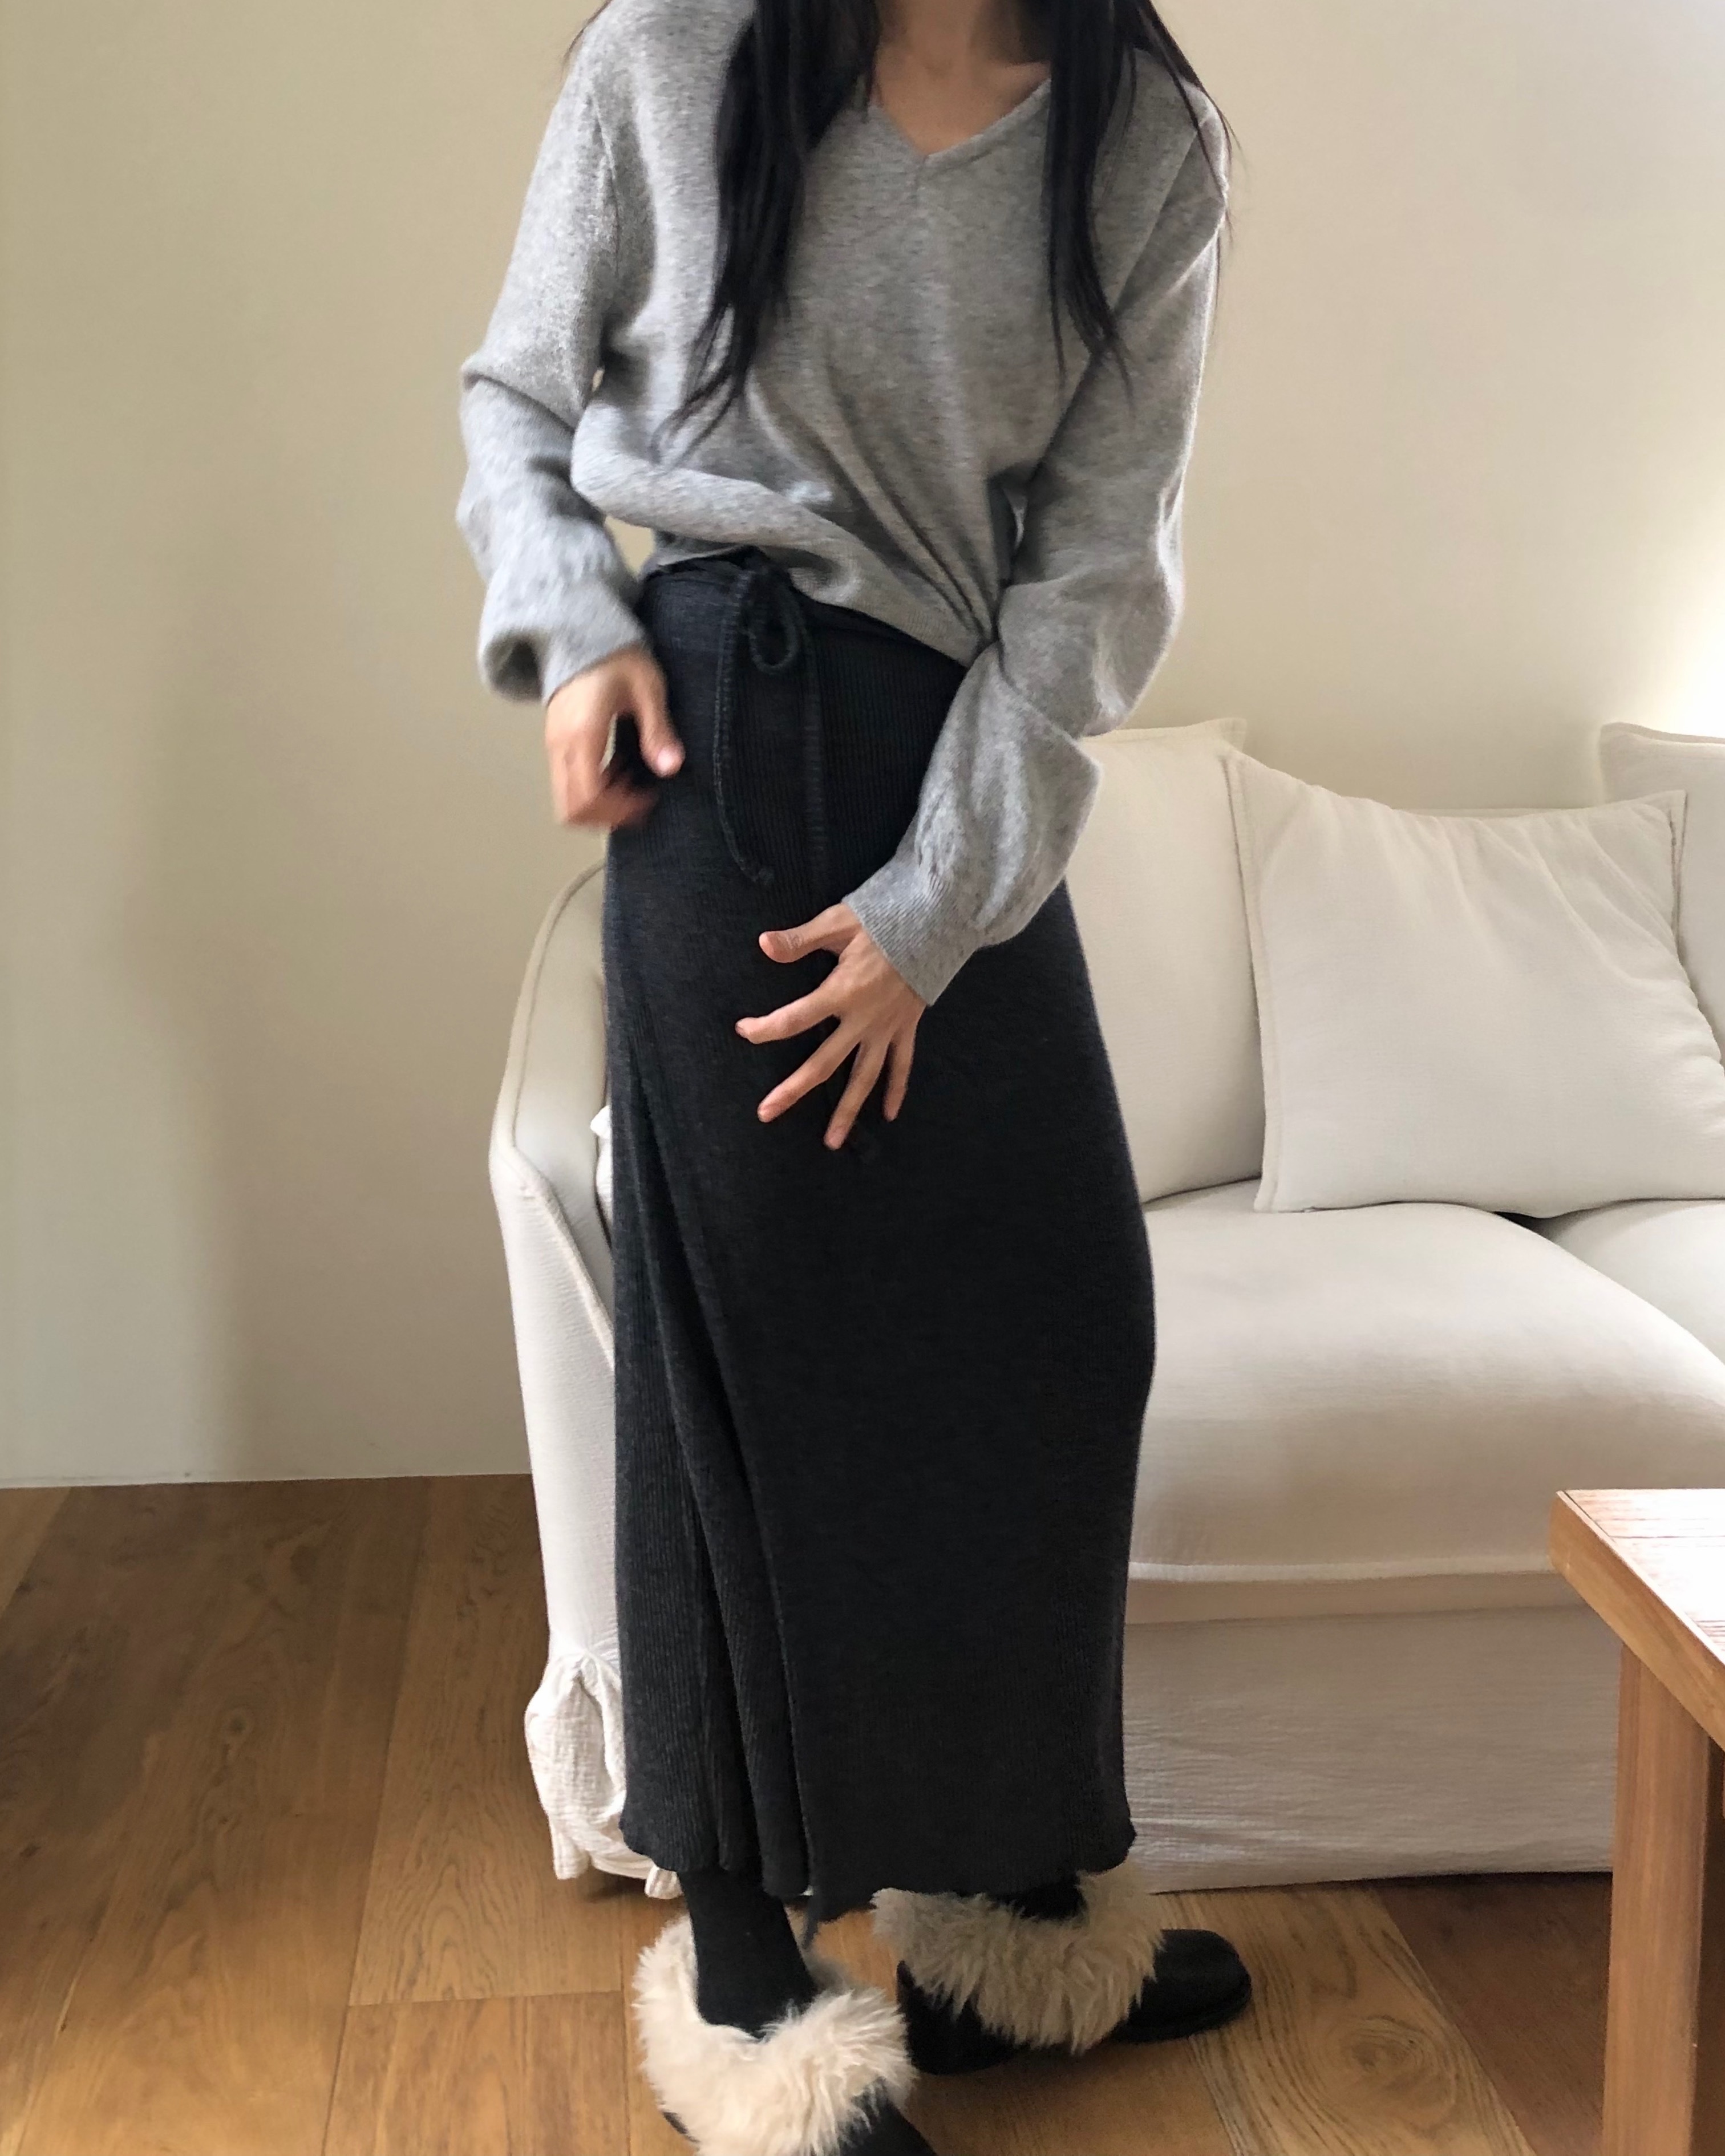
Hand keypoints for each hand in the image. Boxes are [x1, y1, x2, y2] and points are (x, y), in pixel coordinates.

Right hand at [544, 646, 681, 827]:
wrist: (578, 631)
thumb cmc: (615, 656)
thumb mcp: (646, 688)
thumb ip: (658, 729)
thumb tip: (671, 767)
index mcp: (582, 734)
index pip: (588, 797)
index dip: (619, 810)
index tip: (648, 800)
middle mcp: (561, 745)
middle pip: (572, 809)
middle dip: (608, 816)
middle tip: (641, 802)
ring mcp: (554, 745)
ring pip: (567, 801)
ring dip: (601, 805)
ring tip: (634, 787)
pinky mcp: (557, 743)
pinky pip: (569, 783)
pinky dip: (594, 790)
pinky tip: (622, 772)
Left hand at [736, 905, 924, 1148]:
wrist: (937, 923)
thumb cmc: (884, 918)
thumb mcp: (838, 923)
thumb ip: (801, 940)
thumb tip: (764, 944)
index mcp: (841, 992)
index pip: (794, 1018)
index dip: (765, 1028)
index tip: (744, 1030)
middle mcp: (863, 1019)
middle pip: (823, 1064)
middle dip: (793, 1090)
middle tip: (766, 1113)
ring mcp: (886, 1029)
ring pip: (864, 1078)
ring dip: (848, 1111)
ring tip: (831, 1142)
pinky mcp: (906, 1028)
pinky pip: (902, 1066)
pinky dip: (896, 1090)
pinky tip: (889, 1115)